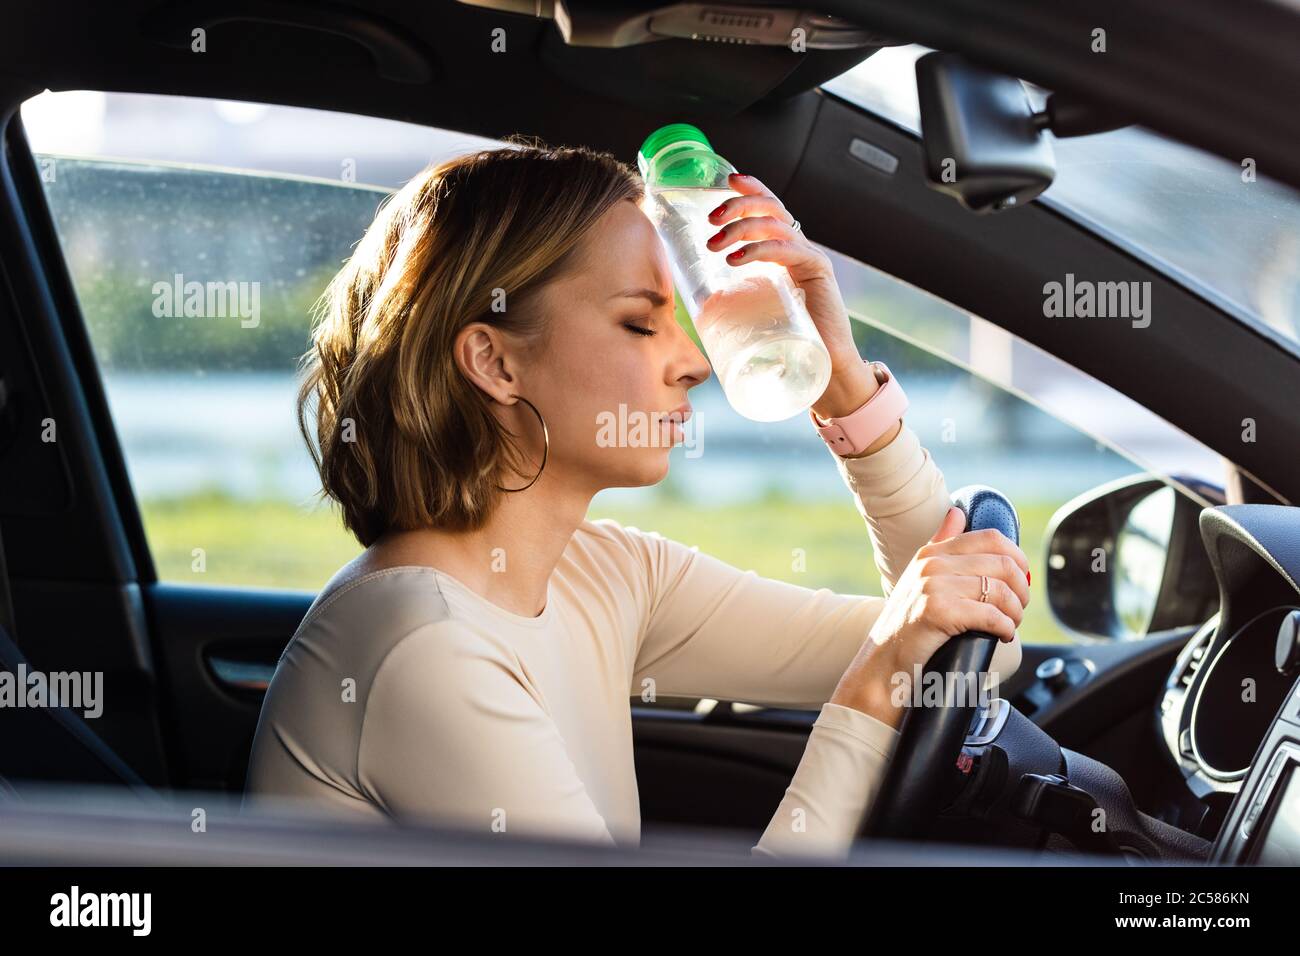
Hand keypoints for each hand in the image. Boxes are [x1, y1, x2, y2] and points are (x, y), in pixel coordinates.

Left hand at [705, 173, 858, 370]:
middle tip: (711, 219)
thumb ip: (739, 298)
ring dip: (740, 228)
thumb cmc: (789, 342)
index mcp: (787, 251)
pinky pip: (786, 250)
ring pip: (775, 225)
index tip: (727, 181)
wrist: (825, 367)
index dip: (751, 190)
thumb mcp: (757, 309)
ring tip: (715, 244)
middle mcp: (800, 248)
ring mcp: (811, 258)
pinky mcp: (818, 272)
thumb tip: (699, 303)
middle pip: (771, 208)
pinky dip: (758, 249)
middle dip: (739, 205)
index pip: (770, 208)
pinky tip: (736, 258)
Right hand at [830, 506, 1029, 728]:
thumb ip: (940, 544)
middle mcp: (932, 564)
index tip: (1020, 582)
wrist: (882, 663)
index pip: (991, 539)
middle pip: (1003, 564)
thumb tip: (957, 513)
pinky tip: (1002, 635)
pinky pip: (991, 615)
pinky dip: (1005, 628)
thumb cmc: (906, 626)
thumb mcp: (919, 577)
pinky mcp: (938, 611)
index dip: (1017, 559)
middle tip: (1017, 609)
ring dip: (1015, 613)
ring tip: (1009, 625)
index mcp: (932, 552)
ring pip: (1000, 591)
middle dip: (1021, 590)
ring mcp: (933, 586)